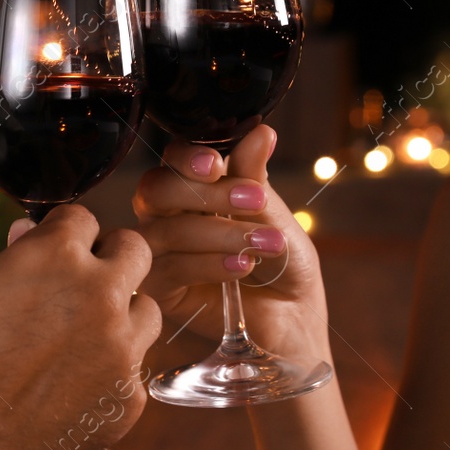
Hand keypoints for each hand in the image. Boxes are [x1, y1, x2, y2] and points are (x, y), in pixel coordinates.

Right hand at [0, 204, 160, 449]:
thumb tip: (28, 238)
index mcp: (56, 256)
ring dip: (120, 315)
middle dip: (108, 258)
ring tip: (80, 337)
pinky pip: (132, 372)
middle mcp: (100, 295)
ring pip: (147, 311)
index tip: (52, 248)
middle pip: (134, 250)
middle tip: (81, 280)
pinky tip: (70, 389)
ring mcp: (120, 350)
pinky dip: (108, 374)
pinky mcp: (127, 401)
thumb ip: (9, 258)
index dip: (62, 233)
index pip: (83, 218)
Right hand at [130, 124, 328, 358]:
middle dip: (205, 194)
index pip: (171, 160)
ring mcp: (157, 254)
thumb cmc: (282, 261)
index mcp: (192, 188)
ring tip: (265, 245)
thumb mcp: (272, 213)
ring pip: (166, 231)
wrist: (293, 317)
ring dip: (220, 233)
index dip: (186, 158)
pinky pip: (169, 269)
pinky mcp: (159, 291)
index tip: (217, 164)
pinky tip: (242, 266)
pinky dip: (208, 264)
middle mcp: (166, 216)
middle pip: (156, 191)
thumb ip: (254, 176)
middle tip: (255, 202)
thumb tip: (261, 131)